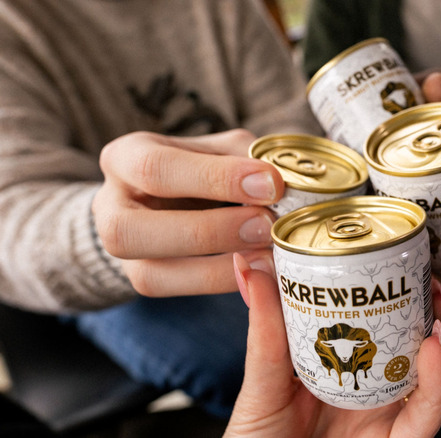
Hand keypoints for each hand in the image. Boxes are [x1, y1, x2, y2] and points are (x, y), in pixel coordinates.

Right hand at [92, 129, 283, 296]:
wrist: (178, 197)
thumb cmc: (206, 166)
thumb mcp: (223, 149)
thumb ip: (248, 159)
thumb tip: (285, 184)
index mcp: (126, 157)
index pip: (157, 168)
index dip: (215, 178)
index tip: (271, 183)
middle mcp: (110, 204)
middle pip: (132, 230)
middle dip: (209, 231)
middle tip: (267, 225)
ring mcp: (120, 251)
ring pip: (150, 273)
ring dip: (216, 269)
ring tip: (269, 255)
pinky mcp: (141, 279)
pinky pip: (174, 292)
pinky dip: (220, 283)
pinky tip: (258, 273)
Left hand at [226, 254, 440, 437]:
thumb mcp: (261, 383)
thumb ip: (264, 330)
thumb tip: (248, 265)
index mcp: (349, 371)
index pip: (389, 326)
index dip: (406, 292)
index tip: (405, 256)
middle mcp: (378, 392)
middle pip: (427, 347)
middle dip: (440, 310)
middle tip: (432, 276)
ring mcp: (390, 420)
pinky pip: (427, 417)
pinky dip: (437, 381)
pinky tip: (434, 347)